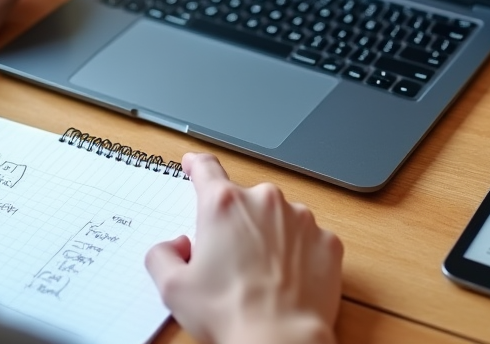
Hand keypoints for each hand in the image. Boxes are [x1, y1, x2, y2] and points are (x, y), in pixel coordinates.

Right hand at [146, 154, 342, 343]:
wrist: (281, 340)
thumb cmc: (229, 314)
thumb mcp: (173, 288)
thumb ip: (162, 254)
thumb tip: (176, 245)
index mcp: (222, 205)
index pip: (206, 169)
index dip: (197, 165)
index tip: (195, 164)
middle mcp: (264, 201)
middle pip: (244, 201)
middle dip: (236, 224)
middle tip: (231, 261)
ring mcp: (300, 218)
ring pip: (279, 219)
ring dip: (270, 237)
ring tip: (262, 277)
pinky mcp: (327, 240)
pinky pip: (308, 240)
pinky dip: (299, 254)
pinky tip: (288, 280)